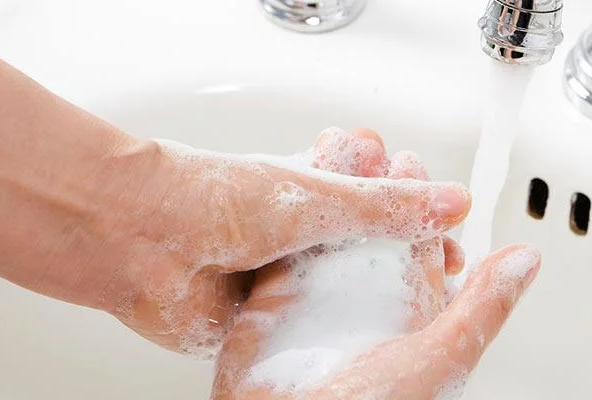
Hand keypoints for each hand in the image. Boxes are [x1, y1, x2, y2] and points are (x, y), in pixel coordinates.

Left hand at [92, 128, 470, 357]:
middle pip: (367, 248)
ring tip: (420, 304)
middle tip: (443, 266)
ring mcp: (281, 275)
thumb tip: (447, 201)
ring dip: (373, 295)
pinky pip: (311, 323)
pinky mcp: (265, 315)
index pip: (379, 199)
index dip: (416, 213)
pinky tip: (369, 338)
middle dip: (405, 258)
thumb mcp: (316, 197)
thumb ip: (384, 205)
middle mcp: (298, 232)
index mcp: (310, 188)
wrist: (141, 241)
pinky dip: (337, 327)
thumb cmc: (211, 198)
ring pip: (342, 289)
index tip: (449, 229)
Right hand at [212, 132, 540, 398]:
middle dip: (373, 183)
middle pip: (372, 227)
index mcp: (412, 313)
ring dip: (332, 189)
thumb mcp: (442, 358)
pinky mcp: (274, 301)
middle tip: (371, 143)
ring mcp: (320, 299)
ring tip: (335, 146)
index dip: (418, 199)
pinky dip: (289, 214)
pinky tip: (293, 180)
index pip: (420, 243)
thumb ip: (482, 308)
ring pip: (330, 229)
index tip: (411, 161)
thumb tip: (527, 261)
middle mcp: (367, 302)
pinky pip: (284, 248)